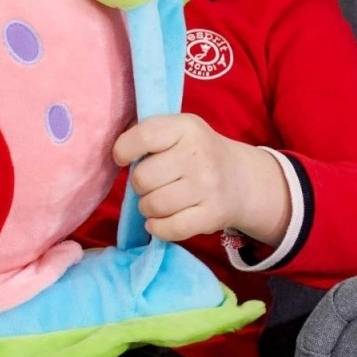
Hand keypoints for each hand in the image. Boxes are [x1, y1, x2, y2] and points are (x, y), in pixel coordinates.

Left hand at [112, 114, 289, 246]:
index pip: (144, 136)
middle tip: (151, 183)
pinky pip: (169, 229)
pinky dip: (157, 228)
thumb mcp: (178, 131)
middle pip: (142, 178)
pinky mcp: (212, 215)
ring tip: (157, 201)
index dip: (124, 149)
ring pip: (153, 205)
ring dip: (147, 207)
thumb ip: (148, 135)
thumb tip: (115, 152)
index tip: (122, 158)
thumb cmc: (196, 153)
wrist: (241, 179)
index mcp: (186, 127)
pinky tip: (160, 220)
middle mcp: (198, 155)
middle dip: (139, 184)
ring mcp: (208, 186)